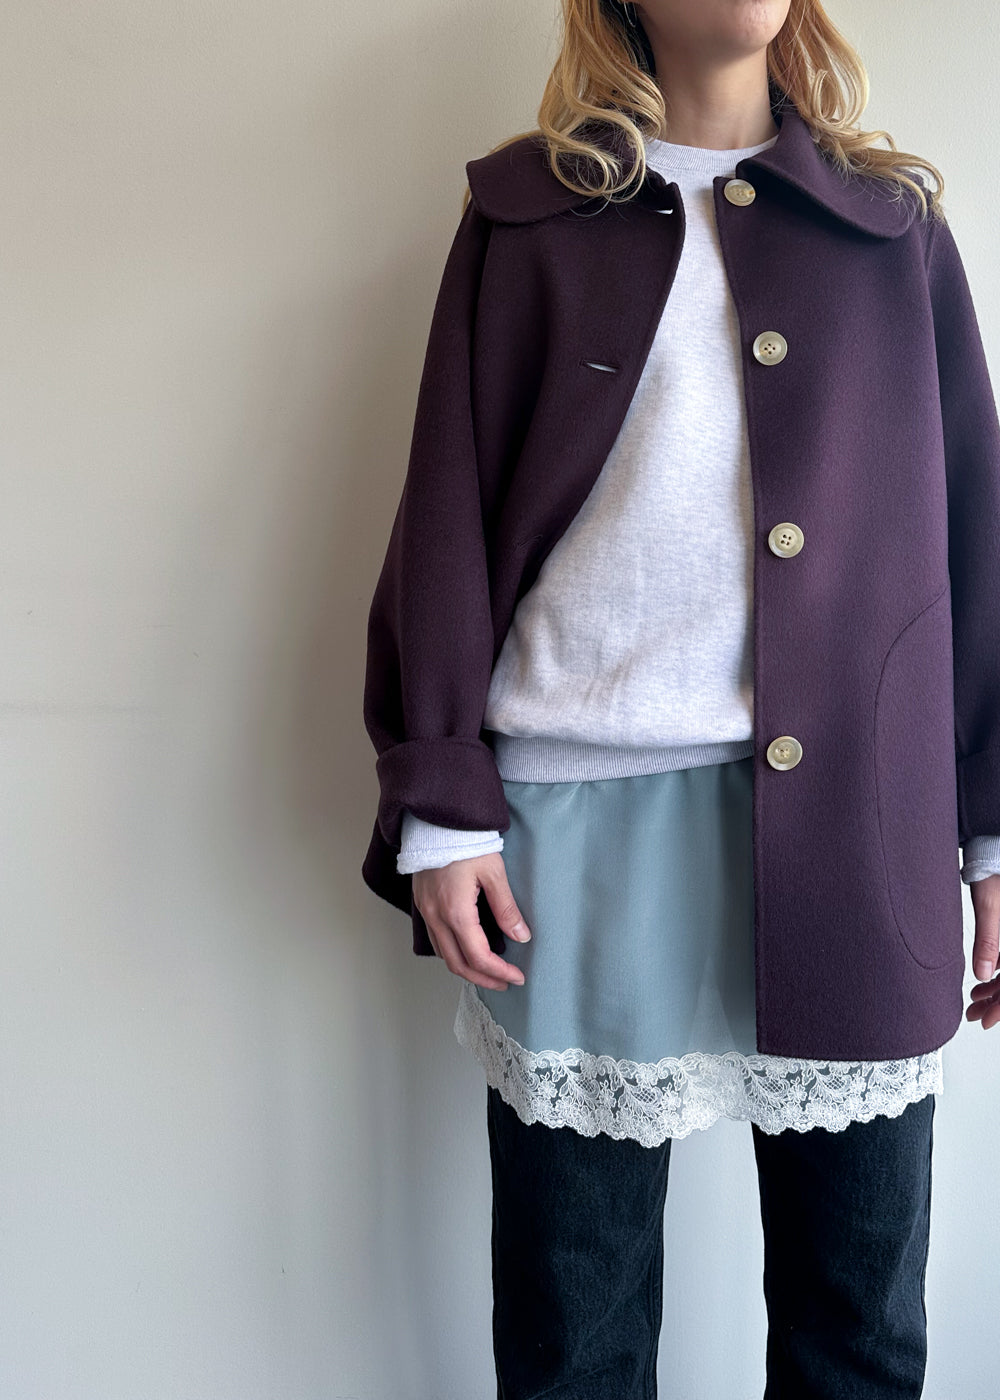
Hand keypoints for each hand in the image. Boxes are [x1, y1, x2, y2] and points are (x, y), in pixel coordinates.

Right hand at [413, 851, 531, 991]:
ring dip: (466, 969)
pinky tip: (467, 950)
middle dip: (483, 979)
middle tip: (505, 982)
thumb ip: (507, 908)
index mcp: (456, 912)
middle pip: (458, 964)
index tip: (517, 977)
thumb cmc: (465, 842)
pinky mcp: (422, 905)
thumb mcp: (494, 872)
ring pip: (443, 955)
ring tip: (489, 971)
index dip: (500, 972)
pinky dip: (452, 953)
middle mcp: (436, 917)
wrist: (436, 822)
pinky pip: (435, 940)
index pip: (479, 957)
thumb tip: (521, 936)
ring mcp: (426, 912)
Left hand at [966, 872, 999, 1029]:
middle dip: (998, 1002)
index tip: (987, 1019)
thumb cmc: (994, 866)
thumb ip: (988, 938)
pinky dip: (998, 976)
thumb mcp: (990, 903)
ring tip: (974, 1003)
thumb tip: (983, 973)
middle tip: (974, 1015)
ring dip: (997, 991)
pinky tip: (982, 984)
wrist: (993, 849)